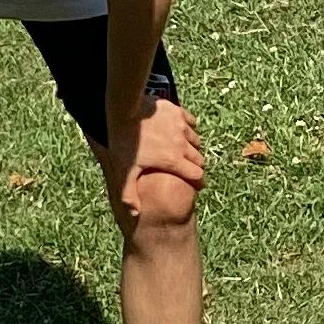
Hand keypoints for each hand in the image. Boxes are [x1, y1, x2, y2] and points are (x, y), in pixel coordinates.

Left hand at [103, 95, 203, 218]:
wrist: (124, 108)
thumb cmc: (123, 141)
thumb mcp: (124, 171)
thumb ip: (129, 194)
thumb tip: (135, 215)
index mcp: (173, 160)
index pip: (197, 175)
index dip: (198, 182)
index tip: (195, 184)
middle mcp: (182, 144)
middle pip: (199, 159)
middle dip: (195, 166)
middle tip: (186, 168)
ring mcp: (181, 126)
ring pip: (196, 141)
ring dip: (191, 147)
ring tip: (181, 149)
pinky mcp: (178, 112)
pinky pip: (191, 122)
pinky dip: (188, 128)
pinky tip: (179, 130)